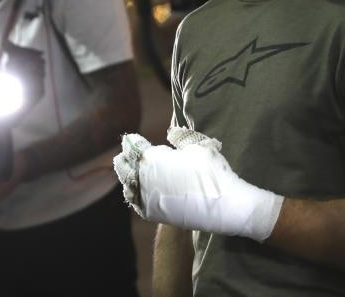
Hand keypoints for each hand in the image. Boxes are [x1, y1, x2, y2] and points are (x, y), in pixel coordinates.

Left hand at [113, 127, 283, 241]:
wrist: (221, 205)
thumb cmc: (211, 171)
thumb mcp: (199, 146)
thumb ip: (181, 137)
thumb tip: (171, 132)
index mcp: (151, 158)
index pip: (134, 146)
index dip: (133, 140)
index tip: (132, 138)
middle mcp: (142, 177)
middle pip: (123, 165)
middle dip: (125, 158)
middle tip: (126, 154)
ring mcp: (145, 197)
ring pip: (127, 184)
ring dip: (127, 176)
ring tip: (129, 171)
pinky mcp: (151, 213)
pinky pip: (134, 201)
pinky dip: (133, 193)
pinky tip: (135, 191)